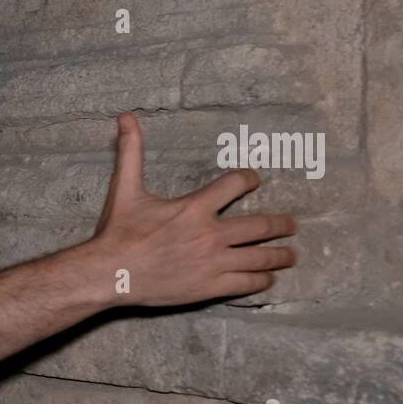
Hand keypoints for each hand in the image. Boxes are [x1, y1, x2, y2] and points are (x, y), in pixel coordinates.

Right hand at [88, 112, 297, 305]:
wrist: (110, 273)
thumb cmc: (117, 232)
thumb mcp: (124, 188)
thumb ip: (130, 151)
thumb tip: (125, 116)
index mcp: (195, 207)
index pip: (236, 184)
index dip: (250, 179)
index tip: (256, 180)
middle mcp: (210, 234)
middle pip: (261, 225)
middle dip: (281, 224)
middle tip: (292, 225)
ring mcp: (213, 263)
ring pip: (260, 257)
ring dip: (280, 255)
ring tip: (291, 256)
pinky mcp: (209, 287)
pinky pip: (246, 283)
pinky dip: (262, 280)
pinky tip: (268, 278)